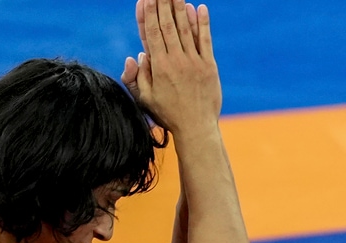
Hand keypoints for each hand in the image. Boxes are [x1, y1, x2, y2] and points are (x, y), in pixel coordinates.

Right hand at [122, 0, 221, 135]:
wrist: (195, 128)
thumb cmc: (167, 114)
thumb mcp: (144, 99)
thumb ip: (136, 77)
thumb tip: (136, 55)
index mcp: (158, 67)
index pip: (151, 34)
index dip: (147, 14)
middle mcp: (176, 60)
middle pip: (167, 26)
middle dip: (162, 4)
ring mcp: (194, 61)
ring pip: (185, 29)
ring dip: (179, 8)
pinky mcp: (209, 65)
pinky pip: (205, 40)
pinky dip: (202, 23)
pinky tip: (199, 8)